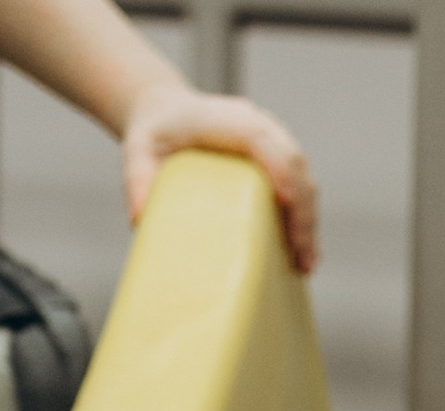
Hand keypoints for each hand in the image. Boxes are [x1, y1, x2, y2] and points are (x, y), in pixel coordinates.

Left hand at [122, 82, 317, 271]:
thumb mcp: (135, 152)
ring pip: (302, 173)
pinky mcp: (276, 155)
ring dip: (309, 218)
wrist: (166, 113)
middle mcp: (253, 121)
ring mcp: (270, 136)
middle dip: (302, 209)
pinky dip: (305, 214)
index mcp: (221, 117)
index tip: (287, 205)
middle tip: (302, 258)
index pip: (260, 138)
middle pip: (292, 160)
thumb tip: (139, 219)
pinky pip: (299, 181)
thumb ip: (137, 180)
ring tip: (306, 263)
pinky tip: (303, 248)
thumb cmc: (153, 134)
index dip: (278, 168)